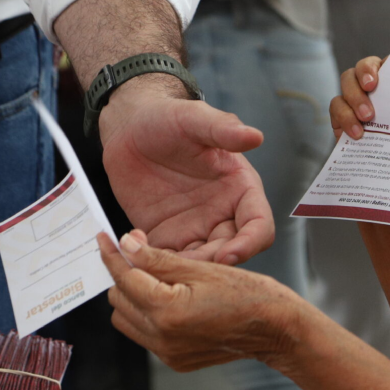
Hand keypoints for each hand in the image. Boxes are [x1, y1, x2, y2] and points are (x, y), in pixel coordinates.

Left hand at [98, 230, 305, 371]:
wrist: (275, 329)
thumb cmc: (249, 296)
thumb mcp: (202, 268)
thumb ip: (158, 259)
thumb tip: (126, 245)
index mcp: (167, 311)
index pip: (125, 278)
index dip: (113, 255)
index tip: (105, 239)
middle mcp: (162, 337)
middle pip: (119, 301)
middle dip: (124, 276)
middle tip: (139, 256)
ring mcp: (168, 352)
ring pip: (127, 320)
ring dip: (133, 297)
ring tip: (155, 279)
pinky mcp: (175, 360)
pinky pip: (146, 335)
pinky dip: (149, 315)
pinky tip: (170, 300)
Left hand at [99, 77, 273, 264]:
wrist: (130, 127)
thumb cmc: (168, 118)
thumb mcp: (195, 119)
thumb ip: (224, 130)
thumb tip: (255, 136)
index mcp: (240, 189)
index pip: (259, 225)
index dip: (249, 244)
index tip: (229, 255)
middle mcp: (223, 214)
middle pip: (231, 252)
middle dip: (212, 266)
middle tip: (186, 269)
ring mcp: (195, 229)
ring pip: (200, 264)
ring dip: (183, 271)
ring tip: (157, 266)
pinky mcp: (166, 237)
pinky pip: (167, 262)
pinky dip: (156, 266)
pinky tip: (135, 254)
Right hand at [330, 57, 381, 139]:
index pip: (377, 62)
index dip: (370, 69)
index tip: (373, 83)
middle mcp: (370, 84)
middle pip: (356, 72)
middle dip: (358, 87)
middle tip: (369, 110)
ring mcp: (353, 98)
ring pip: (344, 88)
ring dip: (352, 102)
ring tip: (365, 122)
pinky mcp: (342, 115)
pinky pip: (336, 110)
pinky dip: (344, 120)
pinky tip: (356, 134)